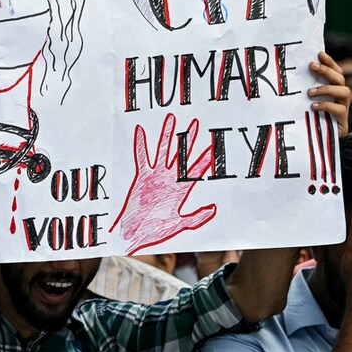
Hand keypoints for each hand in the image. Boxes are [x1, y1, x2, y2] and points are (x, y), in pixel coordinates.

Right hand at [111, 113, 215, 254]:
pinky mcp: (142, 177)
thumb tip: (213, 209)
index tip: (215, 146)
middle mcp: (169, 179)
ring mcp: (155, 177)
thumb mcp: (180, 224)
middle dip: (189, 139)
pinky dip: (140, 144)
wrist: (136, 232)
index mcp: (180, 190)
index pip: (196, 170)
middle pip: (181, 155)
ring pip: (163, 151)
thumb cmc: (156, 230)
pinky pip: (142, 157)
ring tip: (171, 119)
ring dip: (167, 136)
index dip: (206, 159)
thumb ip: (197, 217)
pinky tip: (140, 131)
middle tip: (196, 123)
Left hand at [310, 51, 349, 135]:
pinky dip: (326, 105)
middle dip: (326, 70)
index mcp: (333, 89)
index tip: (319, 53)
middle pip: (340, 78)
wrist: (318, 139)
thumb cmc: (310, 116)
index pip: (335, 72)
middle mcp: (340, 96)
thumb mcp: (305, 101)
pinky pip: (339, 109)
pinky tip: (313, 106)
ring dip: (326, 88)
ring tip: (310, 92)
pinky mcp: (342, 119)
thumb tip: (287, 76)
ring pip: (344, 91)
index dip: (329, 62)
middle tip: (311, 66)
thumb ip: (303, 89)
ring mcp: (343, 107)